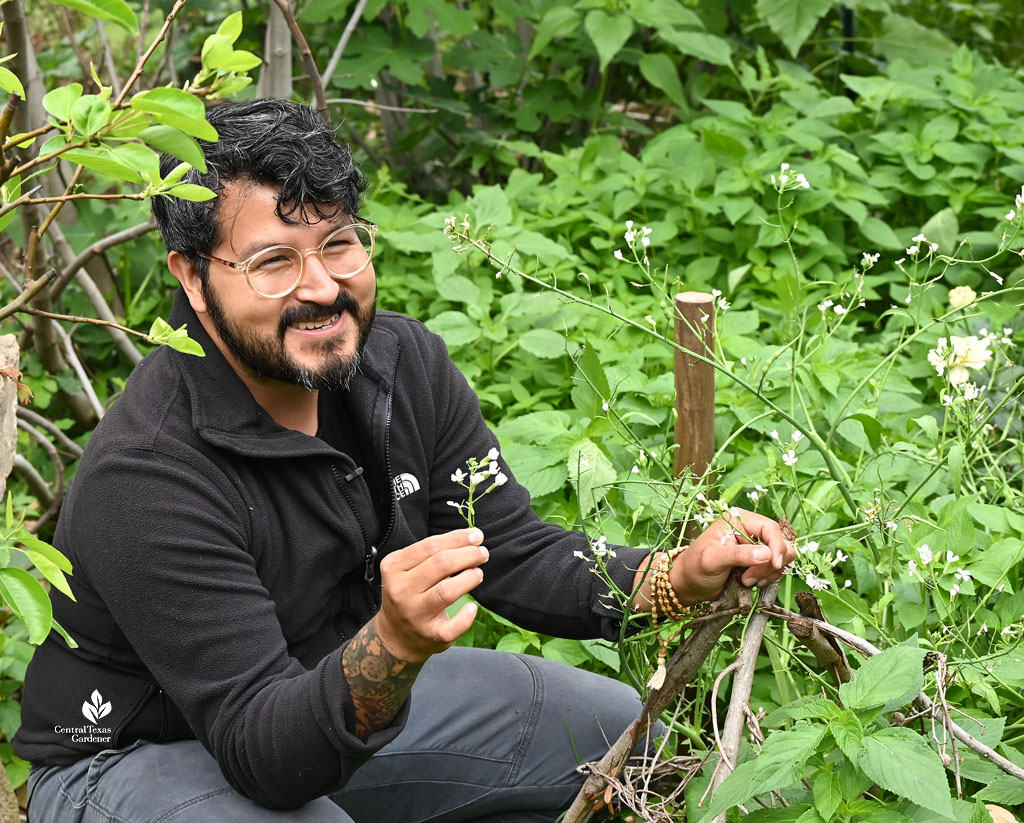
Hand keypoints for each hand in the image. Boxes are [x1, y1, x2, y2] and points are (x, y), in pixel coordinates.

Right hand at [374, 528, 487, 662]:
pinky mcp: (429, 635)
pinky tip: (472, 608)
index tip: (476, 535)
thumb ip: (432, 553)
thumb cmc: (409, 594)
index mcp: (394, 568)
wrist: (395, 636)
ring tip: (478, 573)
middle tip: (482, 553)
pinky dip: (466, 617)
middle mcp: (401, 590)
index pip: (430, 546)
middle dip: (468, 555)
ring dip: (469, 578)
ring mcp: (414, 615)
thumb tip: (470, 537)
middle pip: (441, 565)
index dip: (457, 539)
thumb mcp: (407, 569)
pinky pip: (452, 627)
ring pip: (447, 591)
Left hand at [670, 508, 795, 602]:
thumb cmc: (695, 567)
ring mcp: (756, 546)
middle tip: (749, 578)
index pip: (770, 528)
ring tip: (747, 581)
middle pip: (779, 543)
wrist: (690, 584)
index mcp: (738, 520)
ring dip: (768, 572)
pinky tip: (751, 583)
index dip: (776, 546)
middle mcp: (750, 529)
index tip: (774, 564)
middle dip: (769, 564)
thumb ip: (738, 555)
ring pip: (782, 557)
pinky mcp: (758, 561)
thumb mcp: (712, 560)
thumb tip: (766, 554)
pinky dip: (768, 577)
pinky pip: (776, 568)